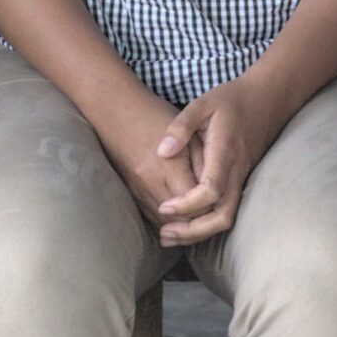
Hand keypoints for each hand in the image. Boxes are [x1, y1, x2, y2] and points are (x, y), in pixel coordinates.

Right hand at [93, 96, 203, 240]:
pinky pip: (151, 217)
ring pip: (164, 222)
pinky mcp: (130, 192)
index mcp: (168, 167)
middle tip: (213, 219)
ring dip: (182, 226)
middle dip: (198, 223)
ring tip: (199, 223)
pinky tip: (178, 219)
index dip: (211, 207)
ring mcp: (137, 189)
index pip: (196, 204)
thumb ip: (203, 165)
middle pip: (180, 219)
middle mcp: (150, 182)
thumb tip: (216, 192)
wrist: (115, 111)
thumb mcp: (187, 133)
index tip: (220, 203)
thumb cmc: (156, 117)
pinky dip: (167, 221)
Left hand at [153, 74, 289, 245]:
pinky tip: (186, 223)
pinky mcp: (241, 181)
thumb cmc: (232, 100)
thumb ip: (181, 126)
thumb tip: (162, 152)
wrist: (268, 99)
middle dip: (193, 231)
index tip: (163, 207)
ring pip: (227, 218)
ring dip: (199, 232)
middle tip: (164, 234)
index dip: (187, 205)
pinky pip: (228, 210)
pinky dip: (207, 223)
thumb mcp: (203, 103)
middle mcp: (237, 171)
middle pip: (222, 216)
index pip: (211, 190)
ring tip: (170, 235)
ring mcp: (242, 178)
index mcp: (225, 152)